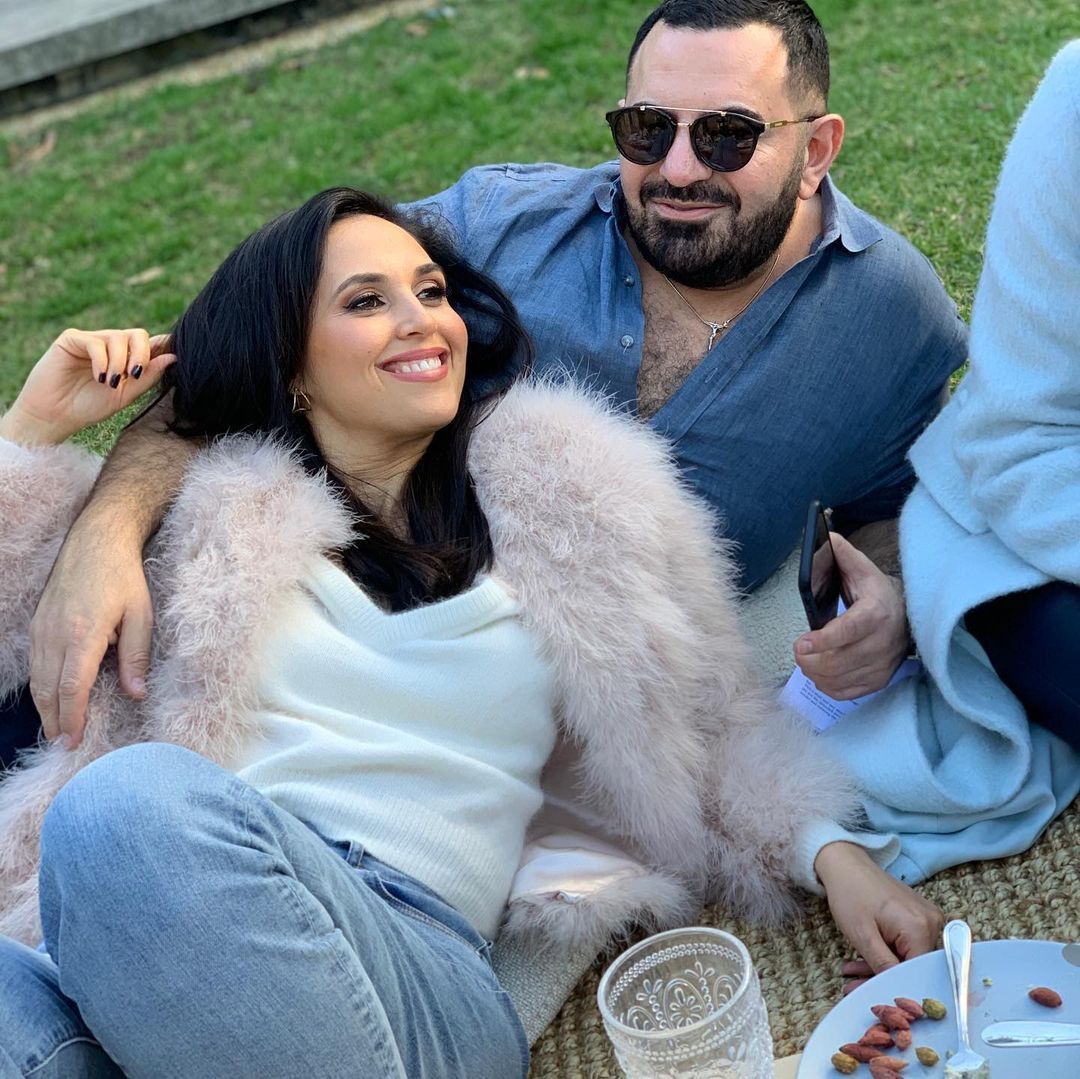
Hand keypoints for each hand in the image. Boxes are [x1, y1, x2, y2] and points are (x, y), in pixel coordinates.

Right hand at [0, 328, 174, 446]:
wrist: (54, 415)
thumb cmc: (88, 407)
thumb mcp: (125, 395)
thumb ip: (148, 377)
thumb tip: (173, 358)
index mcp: (126, 358)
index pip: (150, 344)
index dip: (164, 347)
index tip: (176, 356)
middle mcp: (111, 346)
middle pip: (138, 334)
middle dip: (142, 354)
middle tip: (135, 375)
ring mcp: (91, 340)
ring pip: (118, 337)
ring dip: (119, 362)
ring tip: (110, 383)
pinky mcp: (71, 339)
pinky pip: (95, 342)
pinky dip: (102, 360)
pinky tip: (99, 378)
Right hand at [29, 514, 151, 748]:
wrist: (96, 539)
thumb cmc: (123, 576)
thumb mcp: (141, 614)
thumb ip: (136, 656)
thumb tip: (136, 694)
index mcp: (83, 633)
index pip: (71, 687)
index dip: (72, 717)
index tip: (74, 740)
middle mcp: (54, 634)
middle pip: (48, 689)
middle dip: (55, 720)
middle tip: (64, 745)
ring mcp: (41, 628)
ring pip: (36, 678)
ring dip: (45, 707)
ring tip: (57, 730)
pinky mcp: (37, 623)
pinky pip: (35, 664)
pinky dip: (40, 686)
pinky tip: (50, 699)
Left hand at [794, 533, 909, 698]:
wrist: (908, 617)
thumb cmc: (876, 592)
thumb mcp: (862, 569)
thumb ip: (843, 554)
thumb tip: (827, 536)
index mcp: (878, 612)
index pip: (851, 630)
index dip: (825, 640)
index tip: (802, 643)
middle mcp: (884, 642)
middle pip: (841, 661)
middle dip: (811, 659)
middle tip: (798, 650)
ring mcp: (883, 665)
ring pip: (840, 680)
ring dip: (815, 673)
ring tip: (806, 659)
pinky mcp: (879, 681)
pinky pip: (846, 693)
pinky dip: (827, 686)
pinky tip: (820, 672)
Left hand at [815, 841, 944, 993]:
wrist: (845, 863)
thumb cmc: (850, 894)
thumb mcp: (862, 935)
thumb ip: (883, 966)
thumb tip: (898, 990)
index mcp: (920, 928)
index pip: (916, 972)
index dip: (895, 987)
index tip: (872, 997)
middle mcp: (932, 923)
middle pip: (912, 965)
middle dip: (882, 977)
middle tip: (853, 987)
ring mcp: (927, 918)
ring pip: (907, 956)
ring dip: (880, 966)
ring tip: (851, 972)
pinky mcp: (918, 916)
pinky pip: (906, 944)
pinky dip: (885, 953)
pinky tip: (863, 959)